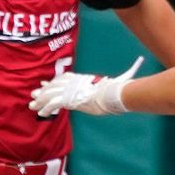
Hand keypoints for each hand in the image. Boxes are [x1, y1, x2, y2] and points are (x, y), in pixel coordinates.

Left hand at [28, 57, 142, 117]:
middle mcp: (74, 84)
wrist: (114, 94)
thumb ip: (126, 74)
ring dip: (40, 100)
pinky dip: (45, 108)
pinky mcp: (69, 99)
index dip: (54, 81)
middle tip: (33, 93)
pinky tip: (40, 113)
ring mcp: (71, 91)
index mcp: (82, 80)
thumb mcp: (120, 81)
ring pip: (50, 95)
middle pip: (55, 86)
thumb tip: (141, 60)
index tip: (45, 83)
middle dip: (43, 90)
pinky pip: (53, 104)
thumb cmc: (118, 89)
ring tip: (32, 105)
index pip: (64, 78)